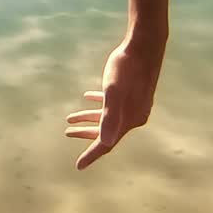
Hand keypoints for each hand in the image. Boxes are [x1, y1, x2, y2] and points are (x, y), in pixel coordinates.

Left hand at [65, 37, 163, 169]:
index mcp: (129, 120)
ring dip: (90, 118)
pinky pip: (113, 103)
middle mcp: (134, 116)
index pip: (107, 144)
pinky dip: (99, 103)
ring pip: (108, 117)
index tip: (78, 166)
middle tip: (67, 133)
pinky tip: (88, 96)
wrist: (144, 46)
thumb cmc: (126, 68)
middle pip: (106, 132)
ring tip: (71, 117)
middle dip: (86, 134)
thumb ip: (109, 117)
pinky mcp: (134, 93)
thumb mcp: (113, 91)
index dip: (91, 155)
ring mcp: (135, 105)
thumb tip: (105, 141)